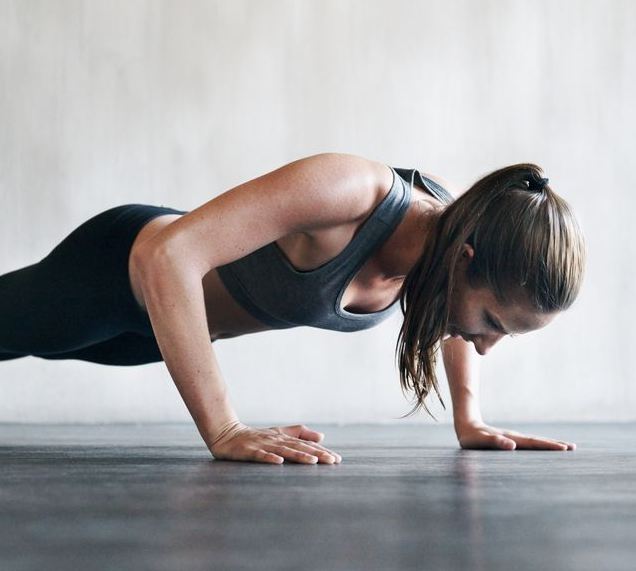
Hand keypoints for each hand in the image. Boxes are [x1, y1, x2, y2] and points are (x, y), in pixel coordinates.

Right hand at [208, 421, 342, 463]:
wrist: (226, 434)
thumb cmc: (255, 436)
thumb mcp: (278, 433)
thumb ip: (299, 433)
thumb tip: (321, 436)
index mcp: (283, 437)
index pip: (305, 444)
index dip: (321, 451)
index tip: (336, 459)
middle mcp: (275, 440)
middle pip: (298, 447)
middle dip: (316, 454)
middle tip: (332, 461)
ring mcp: (262, 445)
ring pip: (283, 450)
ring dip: (298, 456)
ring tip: (312, 461)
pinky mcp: (248, 451)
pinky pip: (260, 455)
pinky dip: (269, 458)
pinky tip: (279, 462)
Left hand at [456, 421, 575, 450]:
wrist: (466, 425)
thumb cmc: (471, 437)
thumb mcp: (481, 441)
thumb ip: (495, 443)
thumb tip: (512, 445)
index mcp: (511, 439)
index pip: (533, 443)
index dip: (549, 446)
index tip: (564, 448)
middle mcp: (515, 437)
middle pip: (538, 441)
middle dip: (555, 445)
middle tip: (573, 448)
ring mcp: (514, 438)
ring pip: (536, 441)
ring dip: (550, 444)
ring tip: (566, 447)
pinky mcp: (511, 440)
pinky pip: (530, 444)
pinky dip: (541, 445)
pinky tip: (545, 449)